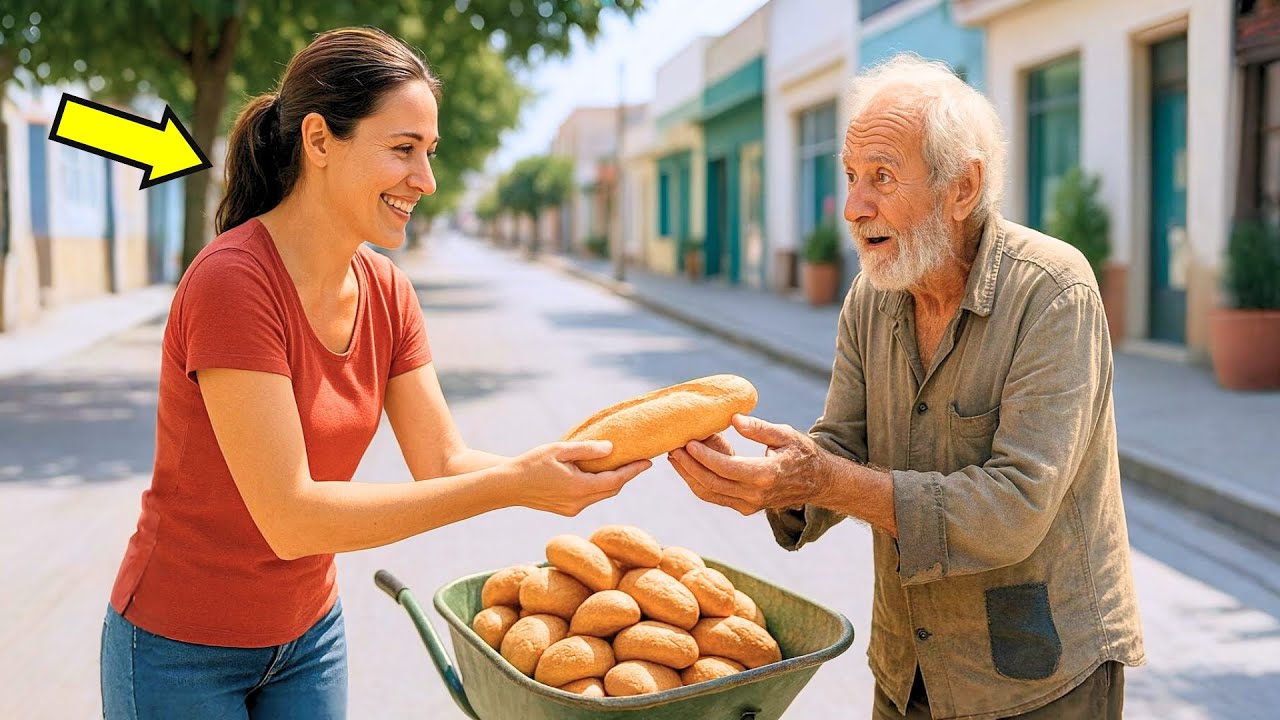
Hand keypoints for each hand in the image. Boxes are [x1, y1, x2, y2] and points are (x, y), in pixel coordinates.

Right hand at [509, 441, 650, 516]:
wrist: (509, 486)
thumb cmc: (532, 463)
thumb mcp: (560, 450)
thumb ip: (586, 450)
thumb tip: (611, 449)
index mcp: (579, 487)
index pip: (616, 481)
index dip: (633, 471)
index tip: (648, 462)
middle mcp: (579, 502)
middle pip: (612, 490)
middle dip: (626, 476)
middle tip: (639, 461)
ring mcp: (573, 509)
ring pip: (601, 495)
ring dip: (612, 482)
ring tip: (621, 465)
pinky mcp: (567, 510)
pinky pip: (590, 498)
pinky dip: (598, 487)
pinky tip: (598, 474)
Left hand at [668, 414, 827, 515]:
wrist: (818, 482)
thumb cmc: (802, 453)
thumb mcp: (785, 434)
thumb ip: (759, 428)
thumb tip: (734, 419)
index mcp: (766, 475)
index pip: (726, 468)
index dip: (704, 456)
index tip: (688, 442)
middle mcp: (755, 494)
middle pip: (711, 483)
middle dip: (689, 466)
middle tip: (673, 447)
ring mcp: (749, 504)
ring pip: (709, 493)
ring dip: (689, 475)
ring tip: (676, 456)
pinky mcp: (745, 507)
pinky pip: (716, 496)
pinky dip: (699, 482)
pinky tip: (690, 465)